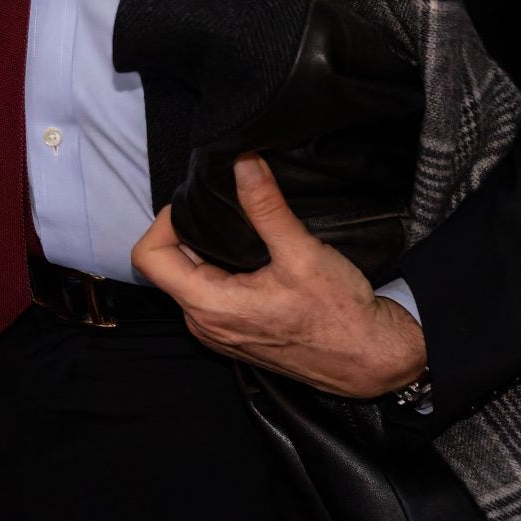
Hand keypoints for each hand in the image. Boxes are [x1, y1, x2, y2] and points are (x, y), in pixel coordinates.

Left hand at [131, 156, 426, 398]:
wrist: (370, 359)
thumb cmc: (339, 314)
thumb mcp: (302, 253)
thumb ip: (265, 205)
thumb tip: (241, 161)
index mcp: (209, 306)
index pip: (149, 257)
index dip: (165, 222)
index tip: (199, 203)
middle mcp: (204, 325)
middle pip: (167, 265)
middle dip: (187, 231)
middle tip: (223, 208)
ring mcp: (219, 333)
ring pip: (187, 278)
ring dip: (204, 250)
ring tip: (238, 228)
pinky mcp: (235, 334)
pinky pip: (207, 294)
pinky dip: (218, 269)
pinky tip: (250, 255)